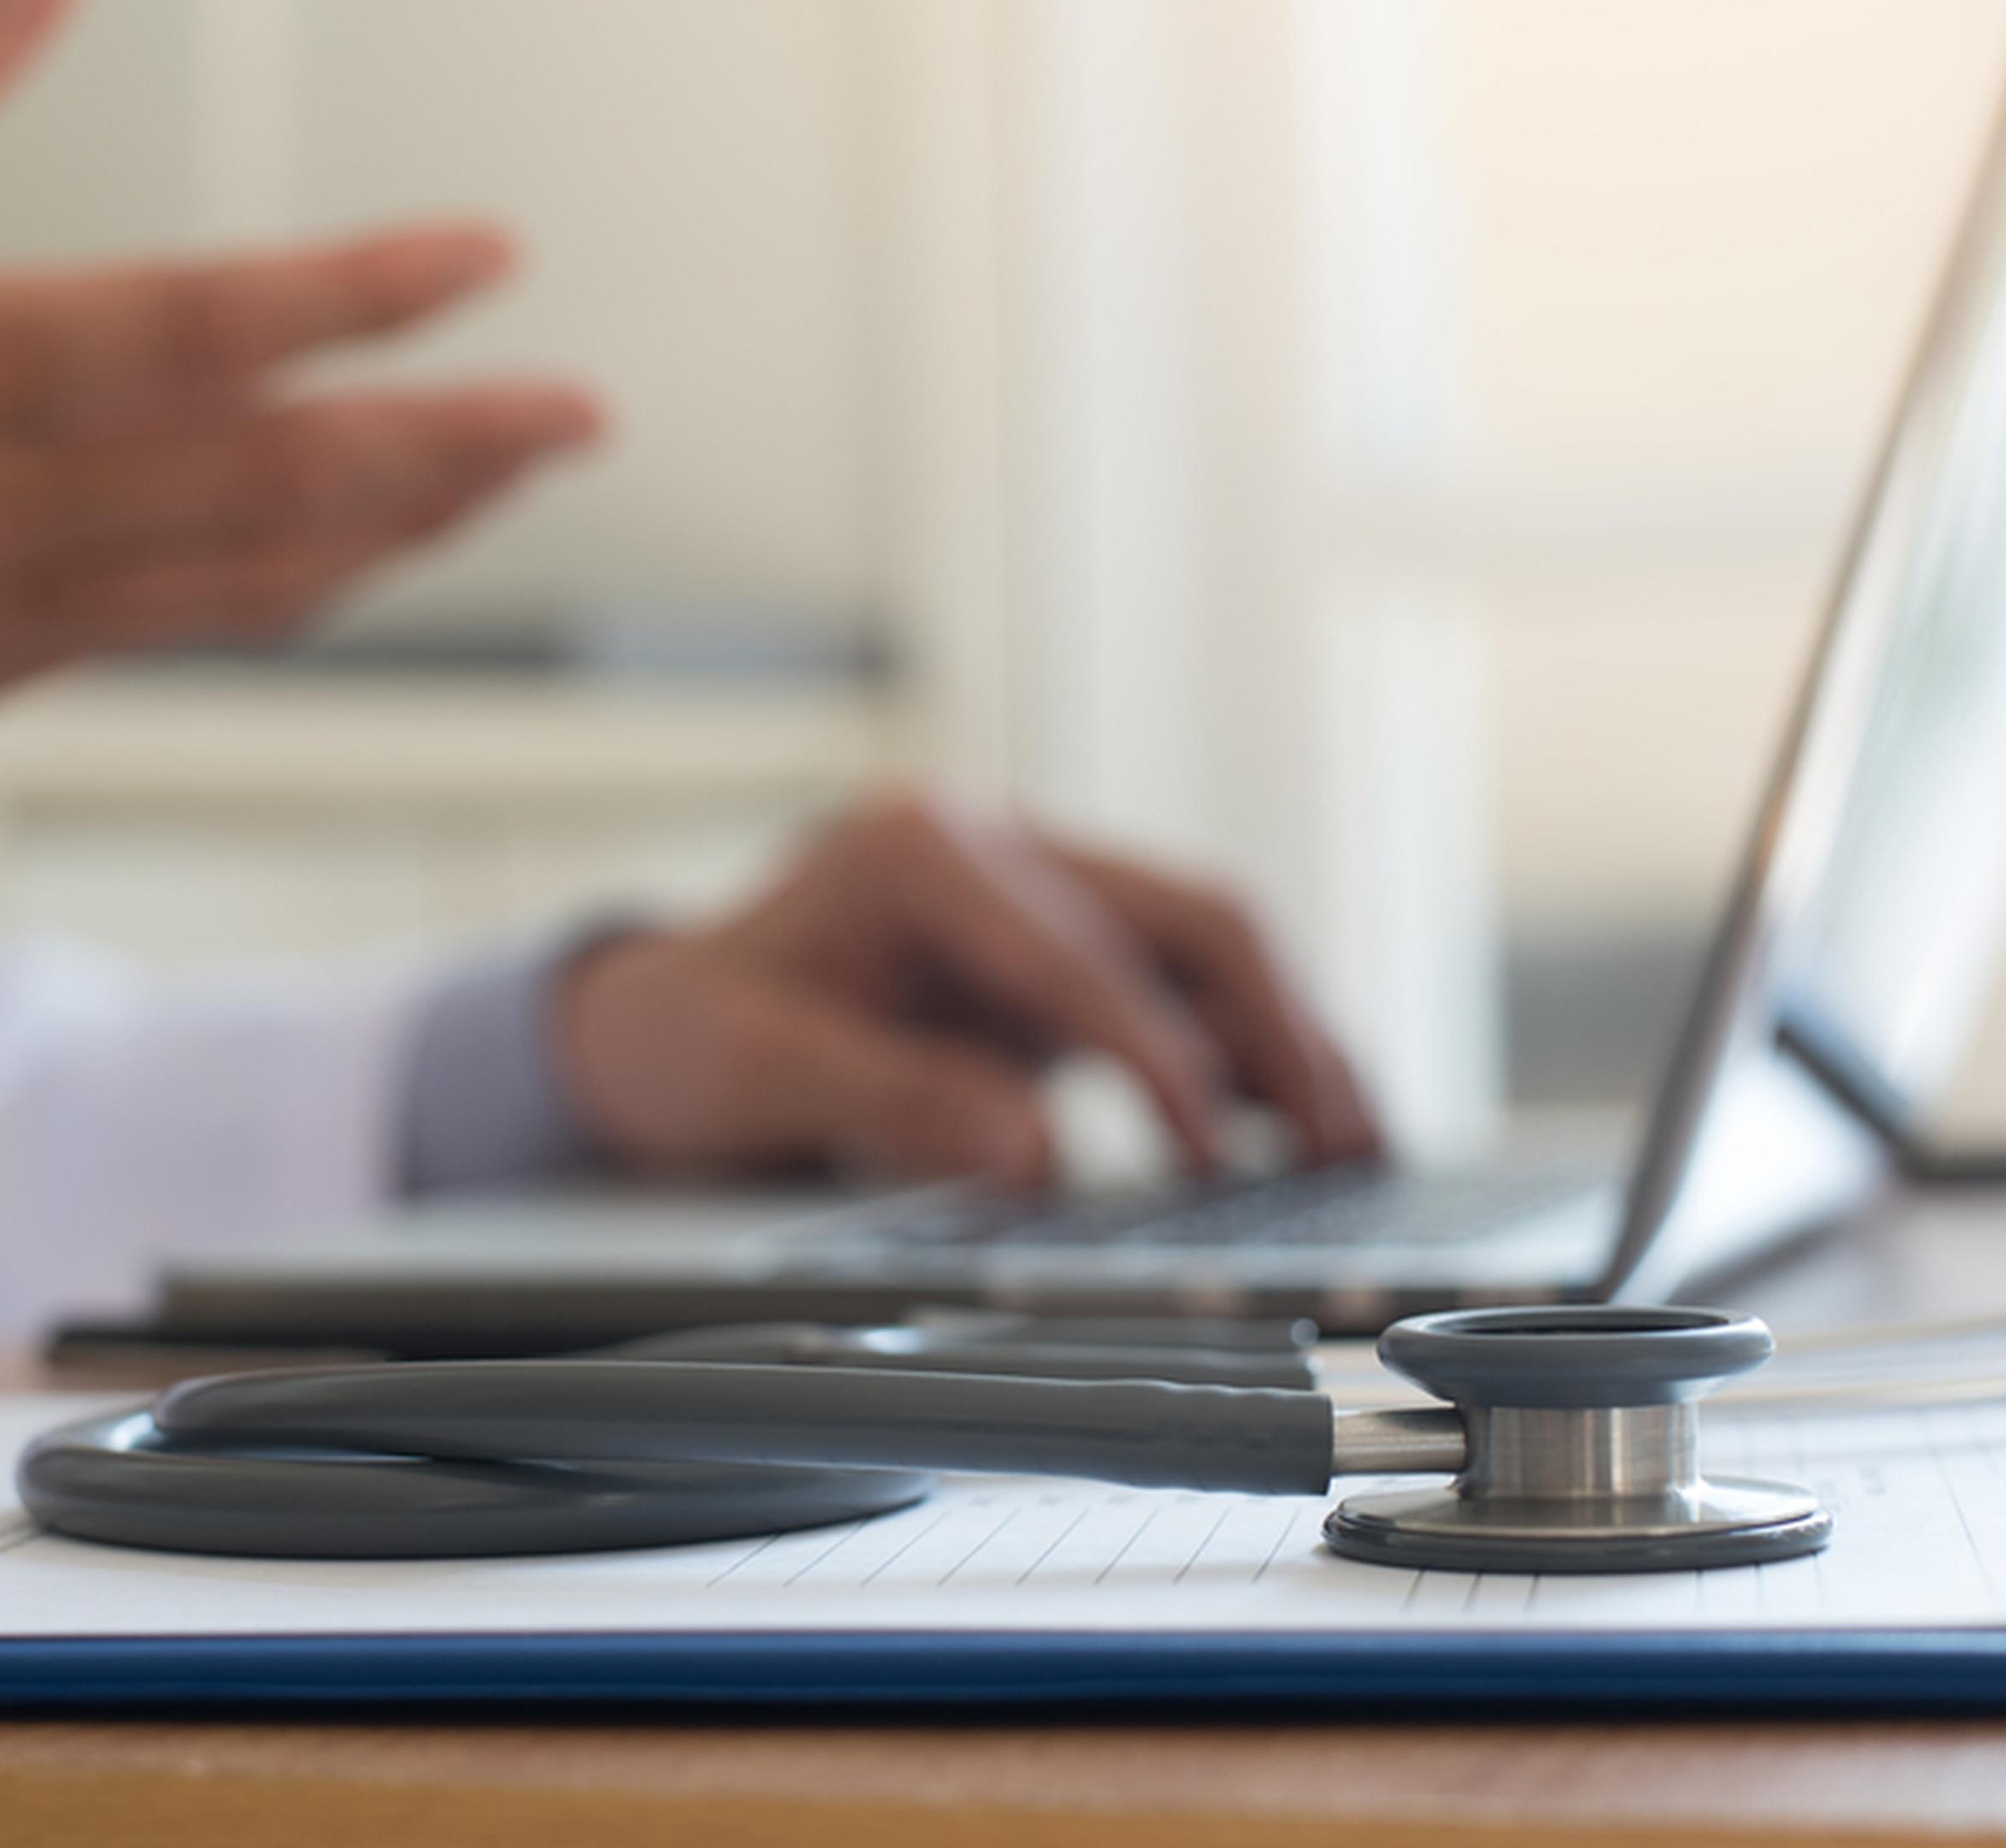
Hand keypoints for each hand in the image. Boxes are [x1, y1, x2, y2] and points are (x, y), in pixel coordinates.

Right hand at [0, 0, 601, 725]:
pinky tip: (355, 550)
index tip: (487, 258)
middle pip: (267, 483)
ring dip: (394, 530)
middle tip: (584, 415)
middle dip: (450, 449)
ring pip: (239, 582)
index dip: (359, 300)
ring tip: (508, 475)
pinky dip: (277, 589)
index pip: (195, 330)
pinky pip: (162, 637)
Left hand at [559, 795, 1378, 1188]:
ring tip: (1358, 1145)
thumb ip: (889, 1102)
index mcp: (919, 850)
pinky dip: (1246, 1055)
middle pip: (1183, 916)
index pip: (1077, 952)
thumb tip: (1036, 1156)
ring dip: (1288, 1038)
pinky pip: (1180, 990)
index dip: (1155, 1056)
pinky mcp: (1056, 952)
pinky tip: (1302, 1129)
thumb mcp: (752, 1072)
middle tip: (1341, 1145)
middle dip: (1274, 1027)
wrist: (647, 1027)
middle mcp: (996, 849)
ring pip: (1206, 945)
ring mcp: (1036, 893)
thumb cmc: (684, 1040)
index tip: (1215, 1154)